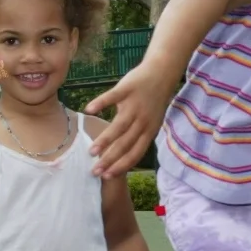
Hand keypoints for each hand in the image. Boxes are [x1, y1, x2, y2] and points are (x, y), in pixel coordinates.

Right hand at [84, 62, 177, 177]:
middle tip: (94, 170)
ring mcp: (134, 105)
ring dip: (105, 140)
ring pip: (119, 126)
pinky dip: (100, 103)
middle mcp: (143, 121)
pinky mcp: (127, 89)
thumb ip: (138, 137)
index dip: (121, 166)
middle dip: (109, 160)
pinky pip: (112, 97)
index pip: (135, 153)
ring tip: (91, 151)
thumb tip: (120, 155)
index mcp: (149, 131)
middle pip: (125, 144)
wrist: (162, 73)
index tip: (106, 176)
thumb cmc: (153, 101)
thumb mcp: (151, 122)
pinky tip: (89, 110)